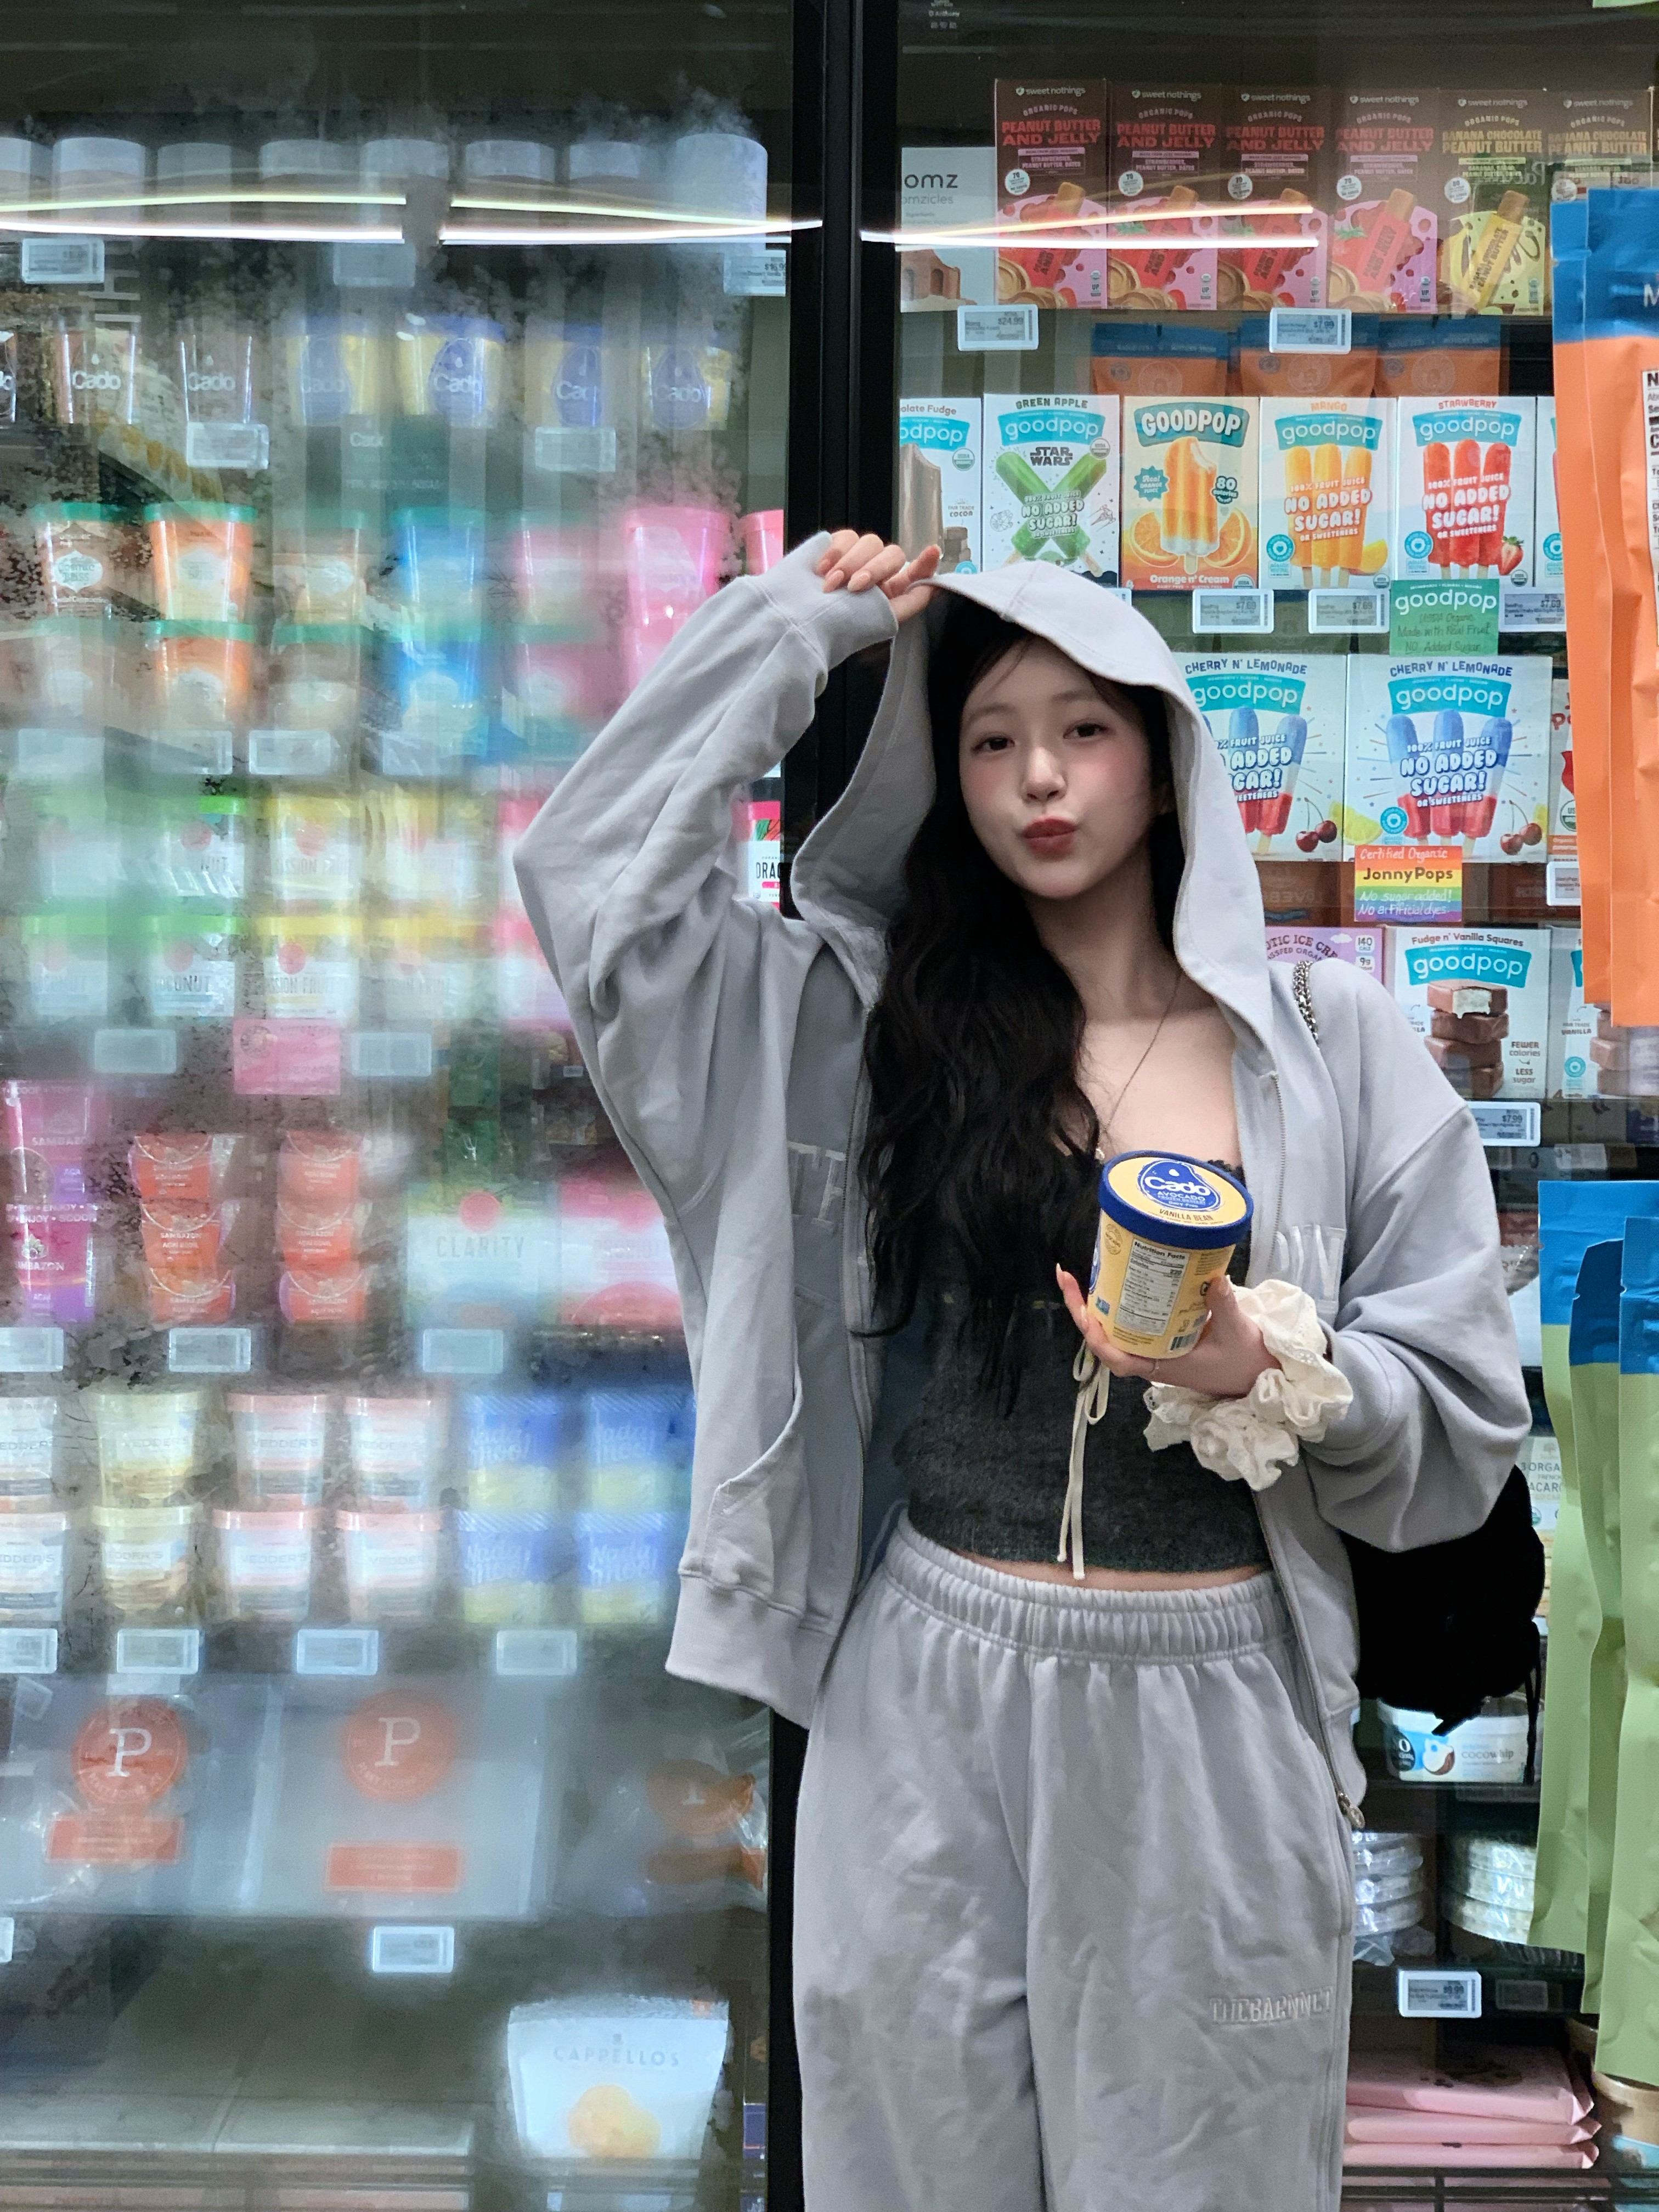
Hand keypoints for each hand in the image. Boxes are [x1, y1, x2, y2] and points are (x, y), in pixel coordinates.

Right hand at [815, 531, 940, 623]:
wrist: (795, 622)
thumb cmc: (834, 629)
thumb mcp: (882, 620)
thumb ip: (912, 602)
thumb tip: (936, 586)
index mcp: (889, 595)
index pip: (915, 573)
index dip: (925, 562)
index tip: (932, 552)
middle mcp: (874, 576)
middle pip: (892, 554)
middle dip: (875, 568)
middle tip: (855, 587)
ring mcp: (855, 561)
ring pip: (869, 542)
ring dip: (850, 564)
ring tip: (831, 586)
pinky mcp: (834, 549)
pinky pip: (845, 538)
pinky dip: (834, 553)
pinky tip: (821, 571)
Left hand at [1055, 1268, 1279, 1400]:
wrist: (1258, 1374)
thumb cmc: (1243, 1361)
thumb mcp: (1234, 1332)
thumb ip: (1223, 1306)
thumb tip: (1214, 1279)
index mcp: (1161, 1366)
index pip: (1117, 1359)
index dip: (1097, 1339)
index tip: (1086, 1313)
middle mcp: (1151, 1358)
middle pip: (1106, 1339)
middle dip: (1084, 1310)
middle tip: (1069, 1277)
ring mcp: (1156, 1347)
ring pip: (1116, 1330)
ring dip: (1097, 1306)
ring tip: (1084, 1274)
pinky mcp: (1164, 1336)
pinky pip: (1134, 1322)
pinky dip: (1122, 1304)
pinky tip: (1118, 1280)